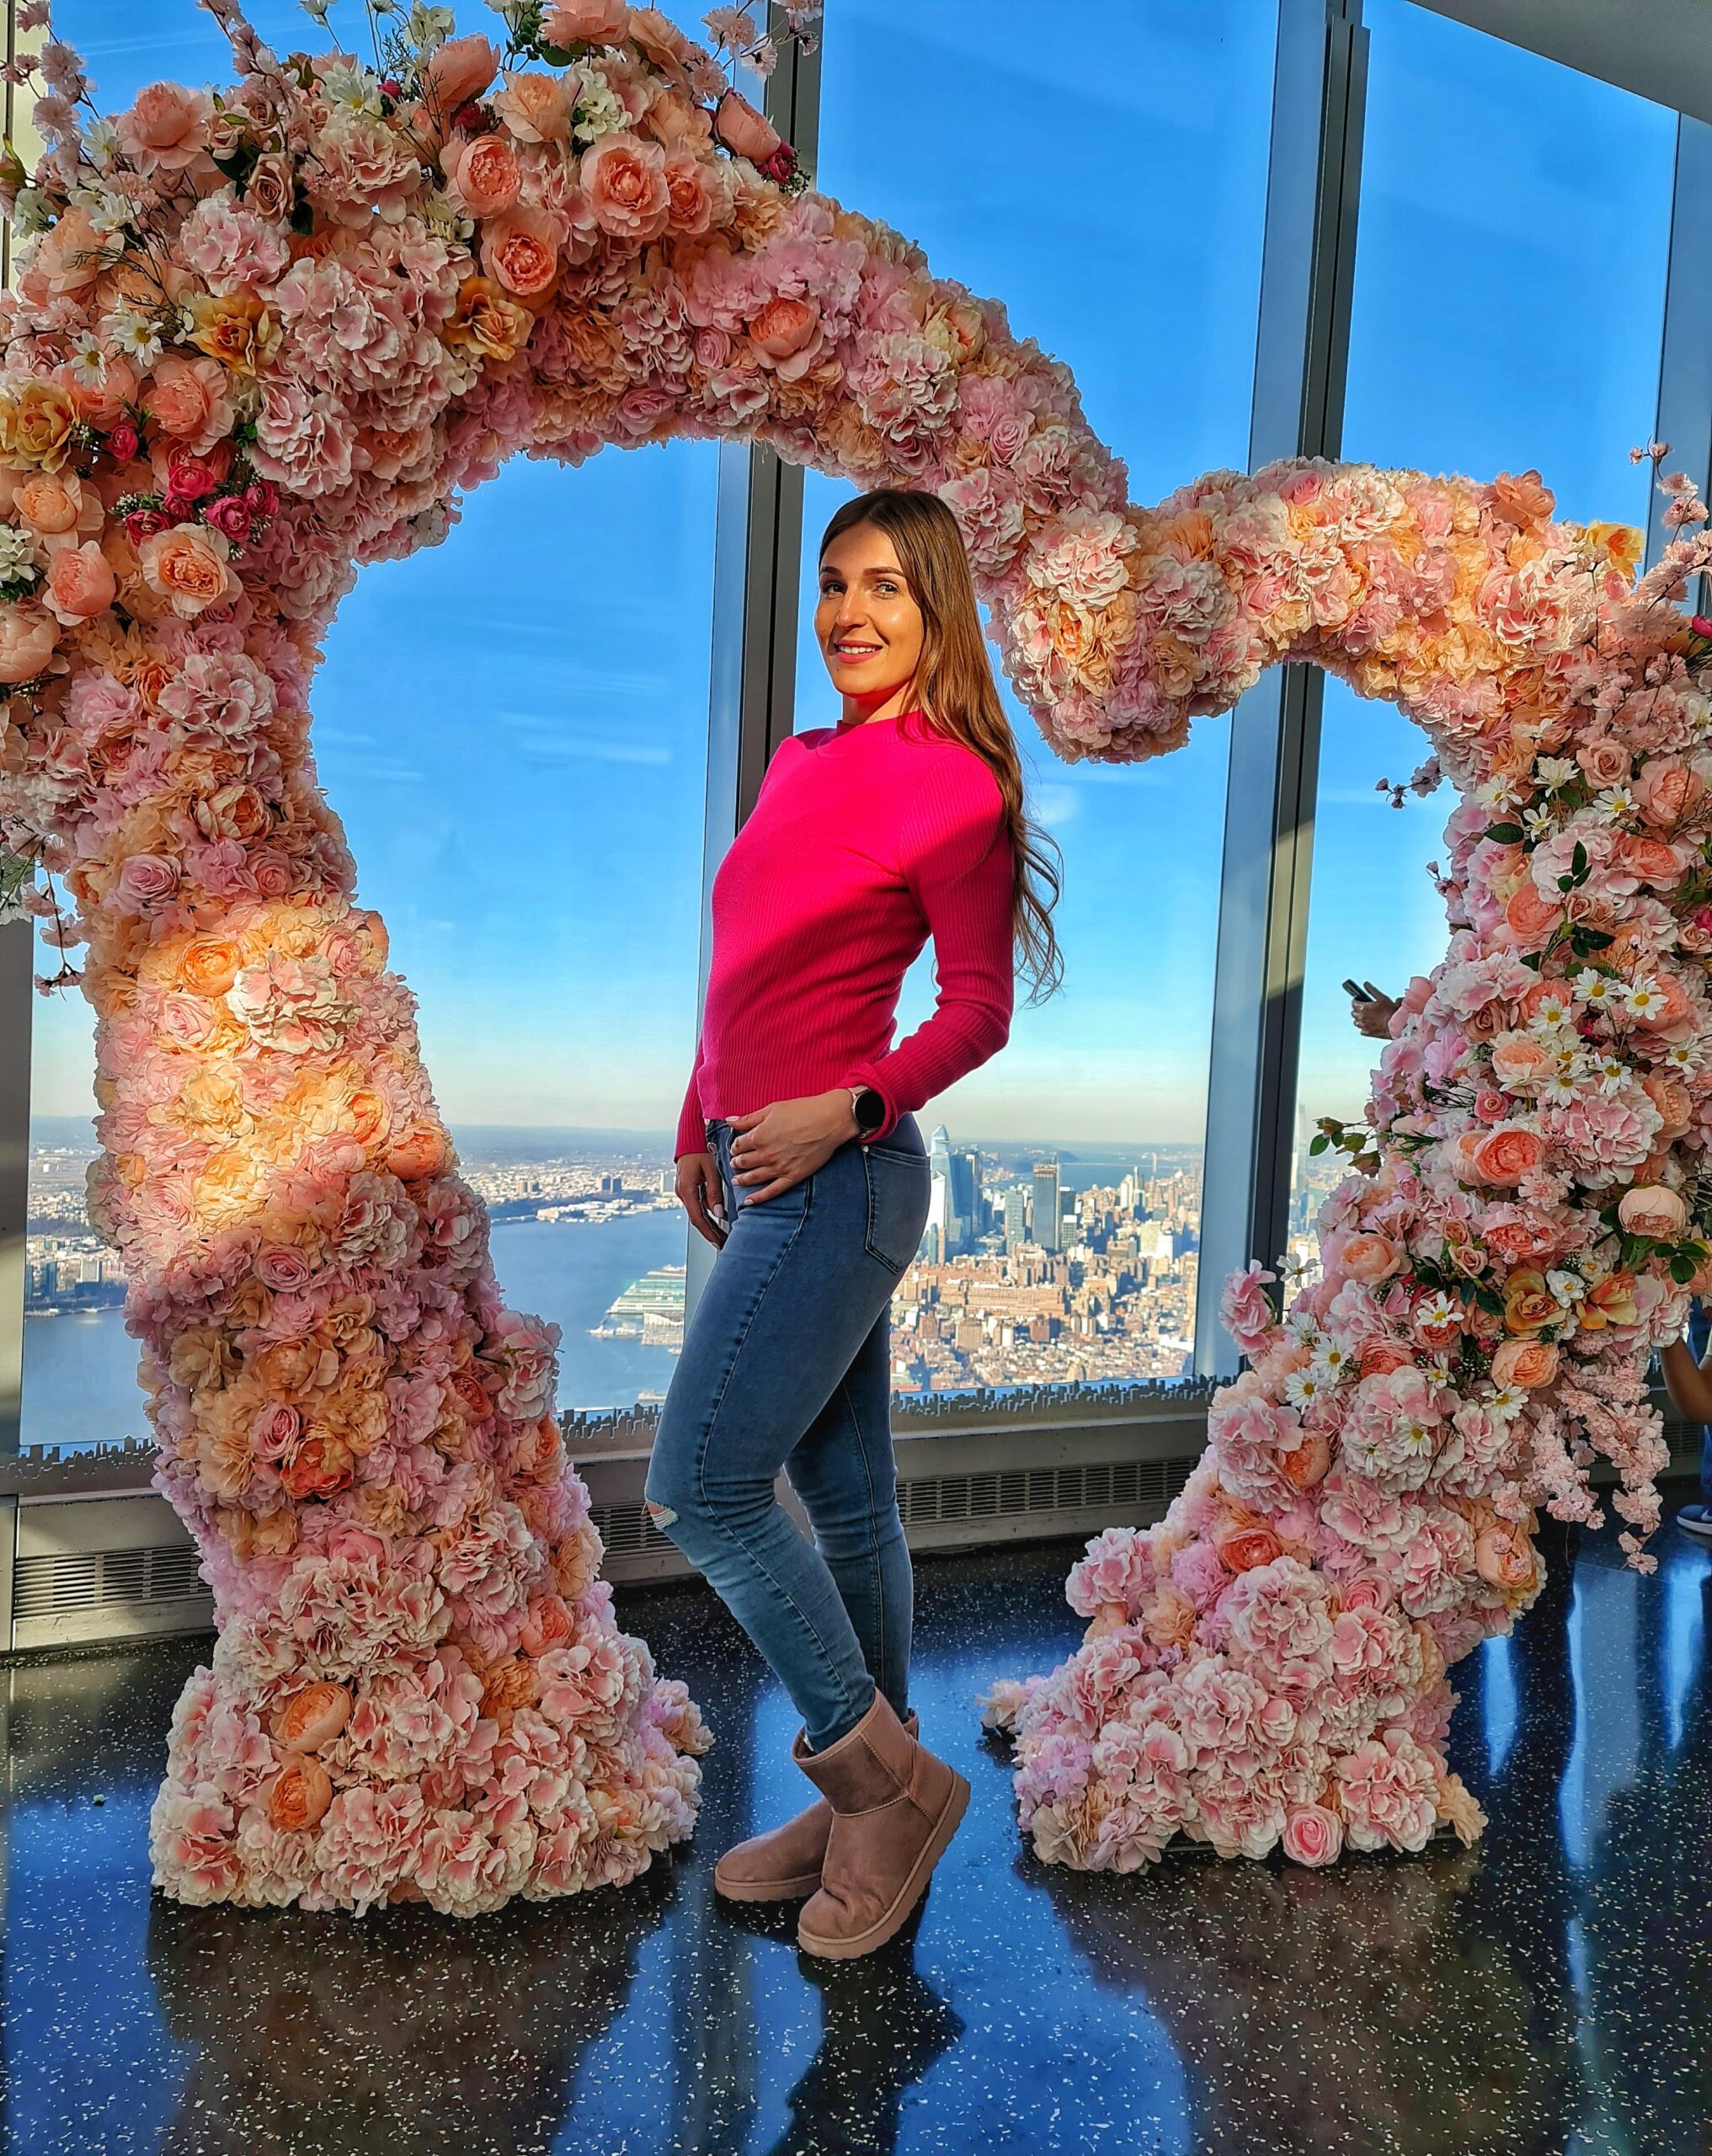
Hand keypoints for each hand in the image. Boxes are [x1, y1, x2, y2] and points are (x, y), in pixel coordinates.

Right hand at [675, 1151, 727, 1247]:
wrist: (690, 1139)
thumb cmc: (700, 1150)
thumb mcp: (711, 1170)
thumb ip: (714, 1192)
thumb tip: (718, 1213)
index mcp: (687, 1189)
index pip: (698, 1217)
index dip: (708, 1232)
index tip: (718, 1242)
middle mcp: (683, 1192)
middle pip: (698, 1218)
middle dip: (710, 1233)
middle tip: (724, 1243)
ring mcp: (685, 1191)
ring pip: (699, 1212)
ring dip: (711, 1224)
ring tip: (724, 1234)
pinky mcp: (689, 1188)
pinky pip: (699, 1204)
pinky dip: (709, 1212)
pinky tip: (720, 1217)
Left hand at [726, 1089, 860, 1205]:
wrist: (829, 1121)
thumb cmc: (804, 1111)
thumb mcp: (772, 1109)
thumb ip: (749, 1118)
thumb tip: (730, 1120)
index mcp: (759, 1136)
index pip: (738, 1145)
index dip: (735, 1146)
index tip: (736, 1146)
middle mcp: (765, 1155)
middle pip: (743, 1162)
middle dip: (737, 1162)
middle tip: (735, 1162)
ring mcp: (778, 1168)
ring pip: (753, 1178)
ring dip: (742, 1179)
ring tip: (736, 1180)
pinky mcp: (792, 1177)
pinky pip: (771, 1191)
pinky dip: (758, 1197)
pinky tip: (749, 1201)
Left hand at [1351, 981, 1399, 1039]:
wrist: (1396, 1026)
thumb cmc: (1390, 1012)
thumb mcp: (1381, 997)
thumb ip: (1371, 990)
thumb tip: (1365, 984)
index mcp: (1362, 1008)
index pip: (1353, 1003)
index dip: (1357, 1001)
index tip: (1360, 1000)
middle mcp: (1360, 1017)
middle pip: (1353, 1012)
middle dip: (1358, 1009)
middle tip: (1365, 1008)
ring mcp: (1363, 1026)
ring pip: (1356, 1021)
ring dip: (1360, 1018)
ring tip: (1368, 1016)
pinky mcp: (1367, 1032)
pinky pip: (1362, 1029)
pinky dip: (1364, 1027)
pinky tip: (1370, 1024)